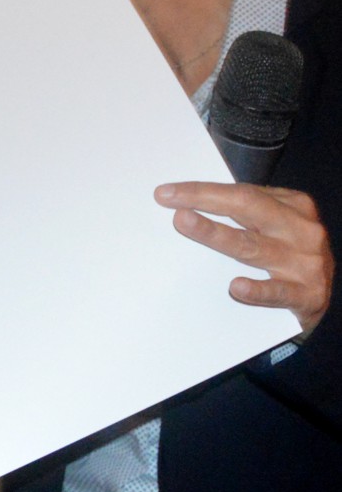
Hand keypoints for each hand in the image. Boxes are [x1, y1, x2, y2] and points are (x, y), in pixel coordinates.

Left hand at [157, 180, 334, 332]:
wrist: (327, 300)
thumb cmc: (292, 255)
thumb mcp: (277, 226)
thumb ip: (247, 215)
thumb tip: (189, 205)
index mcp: (295, 205)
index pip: (242, 192)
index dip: (203, 191)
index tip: (167, 193)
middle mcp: (302, 230)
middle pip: (248, 209)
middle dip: (206, 201)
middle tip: (171, 203)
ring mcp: (306, 262)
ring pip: (253, 247)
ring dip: (216, 234)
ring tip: (186, 224)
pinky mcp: (309, 295)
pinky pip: (278, 292)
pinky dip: (257, 289)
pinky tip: (236, 286)